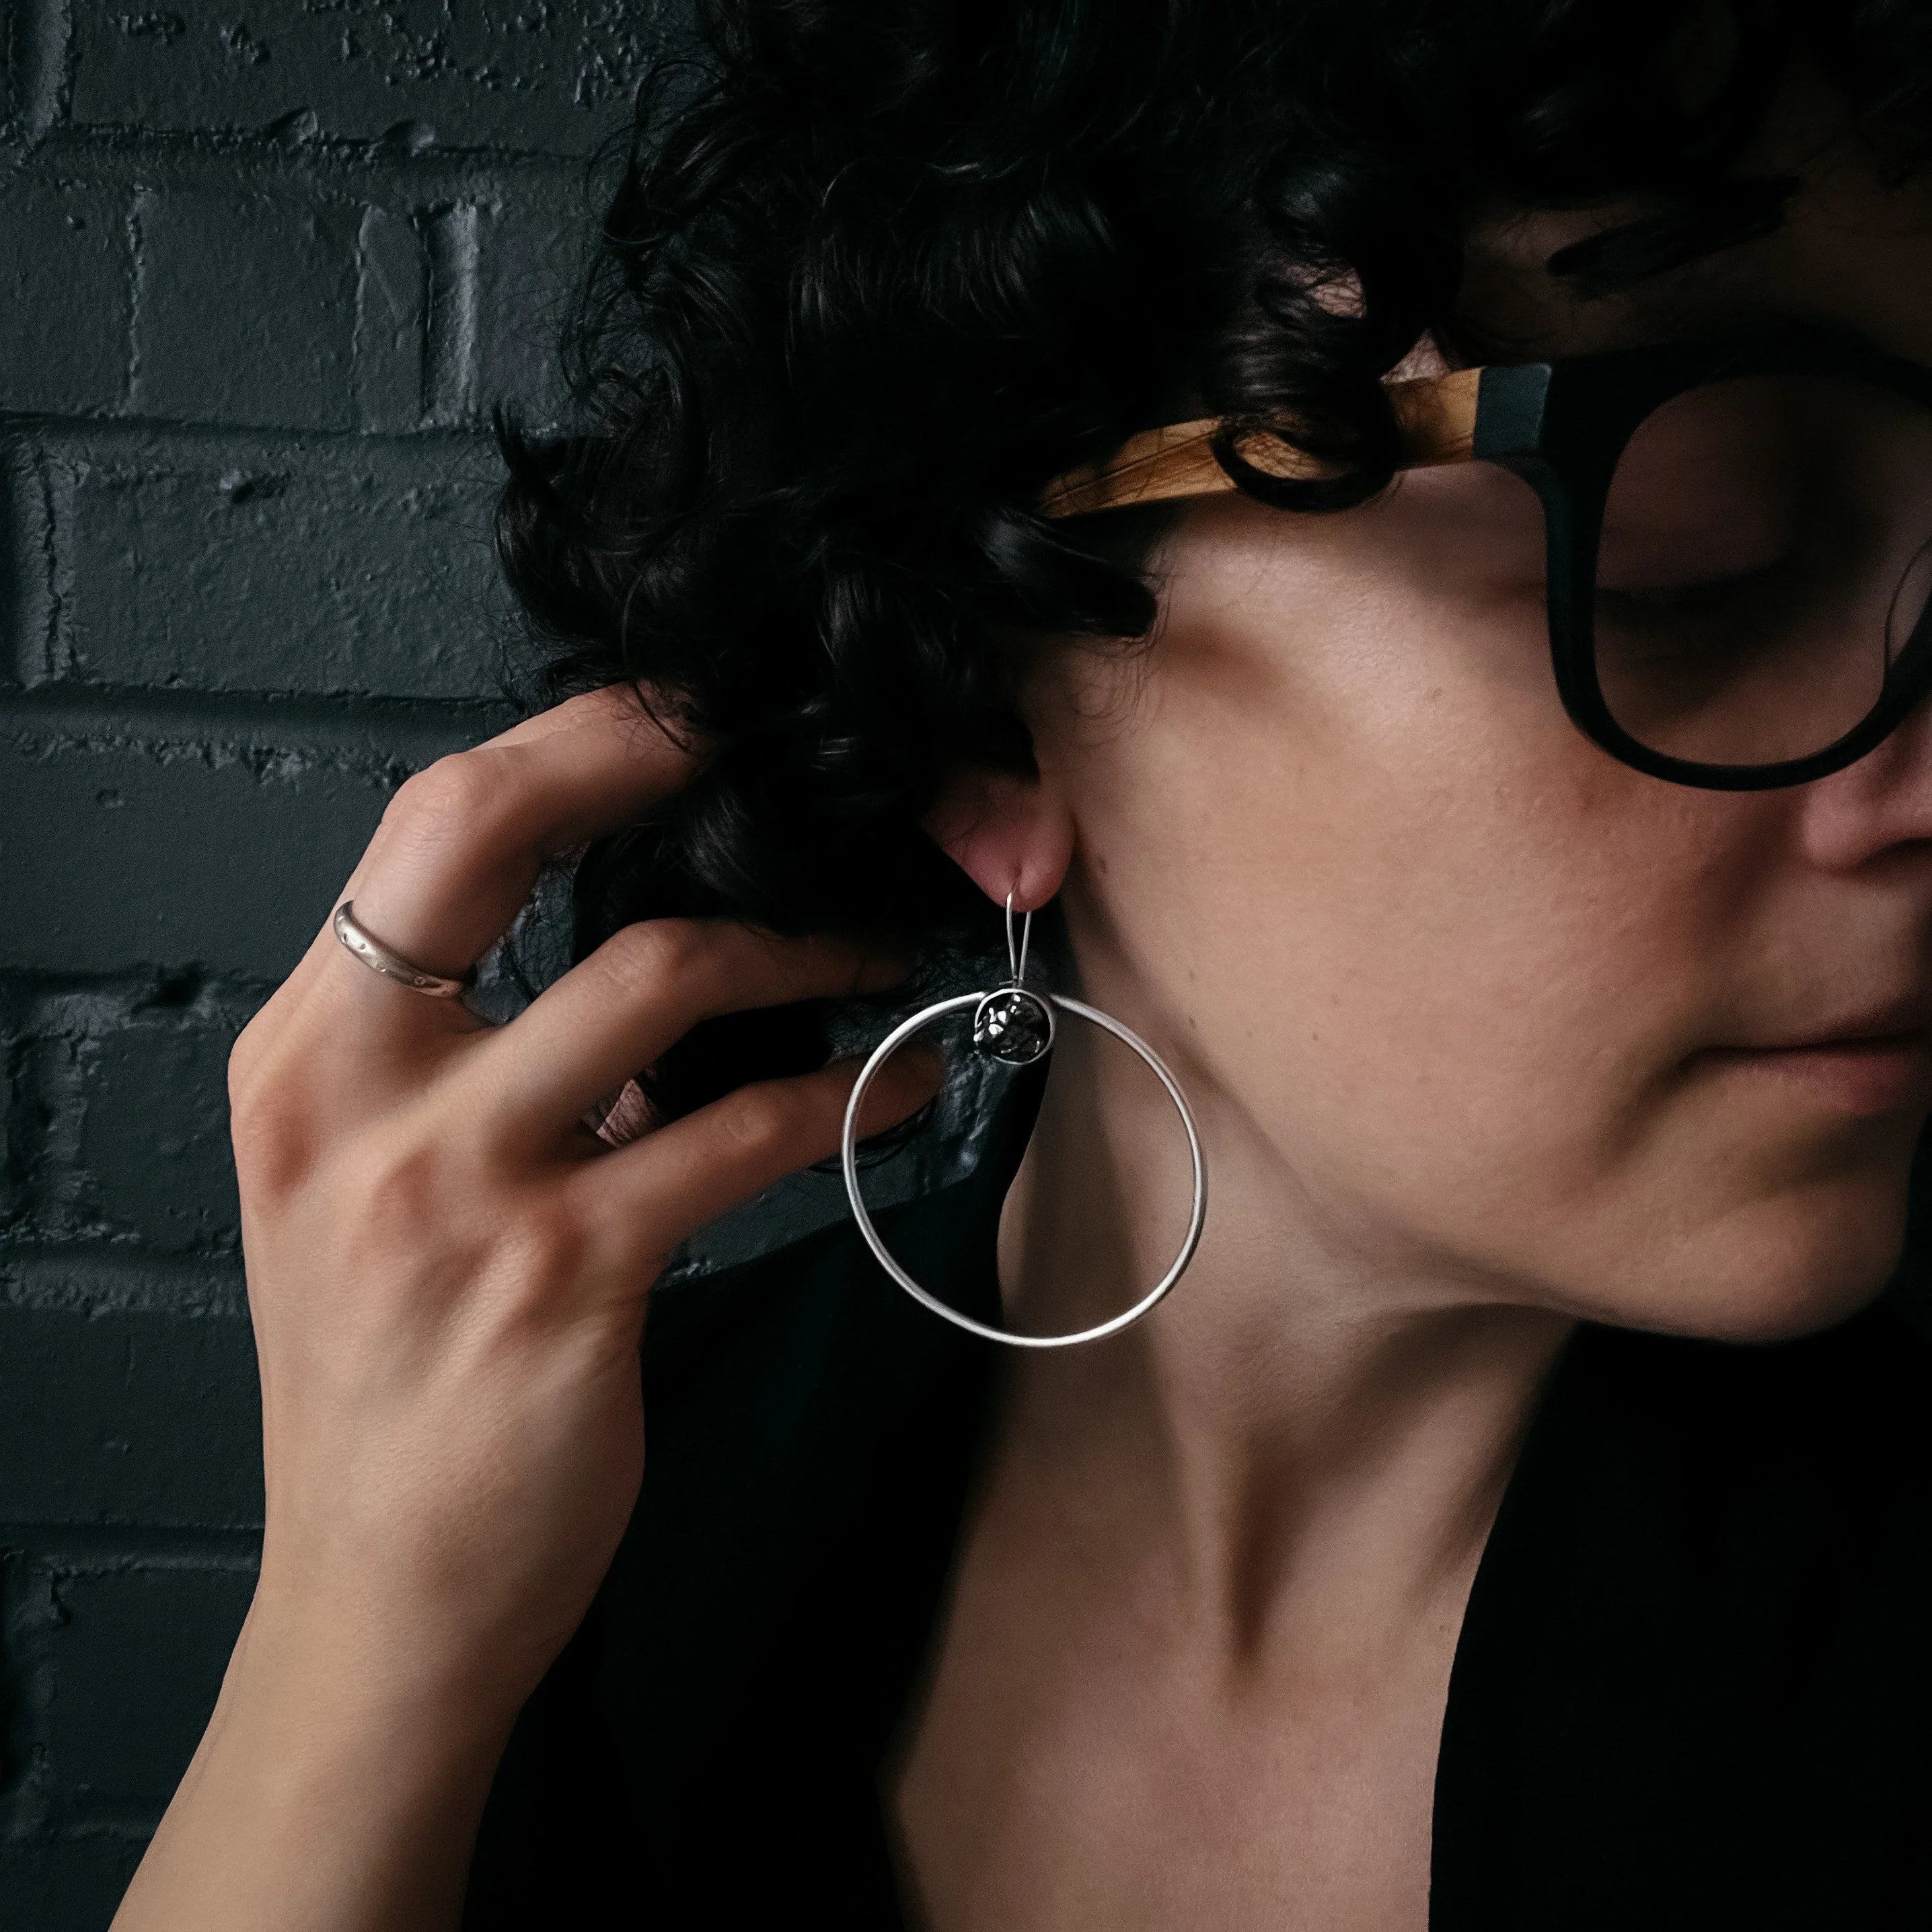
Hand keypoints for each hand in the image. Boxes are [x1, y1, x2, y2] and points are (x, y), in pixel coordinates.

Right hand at [114, 685, 938, 1930]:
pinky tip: (902, 1086)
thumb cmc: (389, 1388)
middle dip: (656, 755)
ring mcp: (454, 1184)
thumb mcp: (362, 1195)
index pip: (428, 827)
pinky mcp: (563, 1278)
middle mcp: (355, 1094)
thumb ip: (457, 1064)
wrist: (378, 1602)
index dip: (571, 741)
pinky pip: (741, 1133)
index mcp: (305, 1055)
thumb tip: (642, 953)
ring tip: (886, 951)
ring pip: (660, 974)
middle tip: (793, 759)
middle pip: (495, 829)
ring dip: (802, 948)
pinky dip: (844, 1094)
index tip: (689, 719)